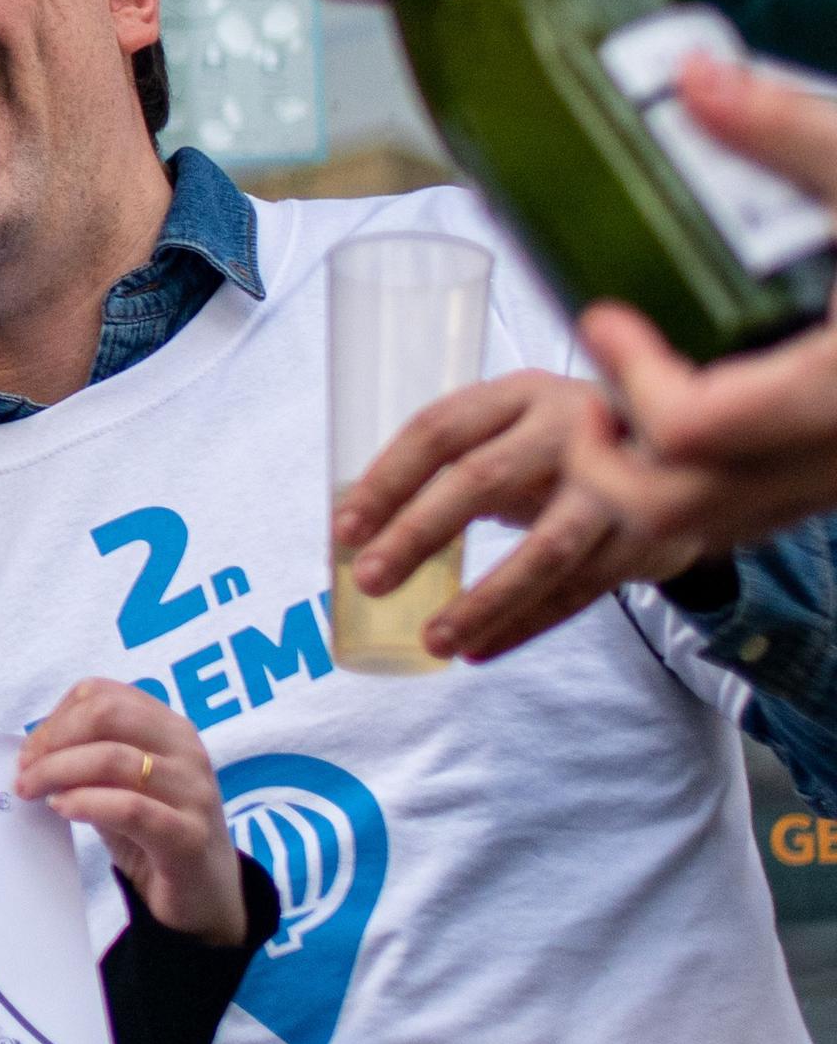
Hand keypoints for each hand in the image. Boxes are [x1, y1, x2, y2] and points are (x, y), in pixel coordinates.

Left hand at [17, 681, 248, 943]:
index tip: (30, 751)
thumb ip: (87, 761)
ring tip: (32, 792)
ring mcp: (193, 792)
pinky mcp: (190, 837)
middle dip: (54, 739)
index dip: (56, 717)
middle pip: (107, 714)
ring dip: (57, 771)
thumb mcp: (118, 786)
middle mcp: (187, 751)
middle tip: (25, 771)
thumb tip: (30, 753)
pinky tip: (62, 808)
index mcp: (169, 728)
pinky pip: (130, 808)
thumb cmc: (153, 832)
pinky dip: (86, 803)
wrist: (205, 894)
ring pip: (112, 758)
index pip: (102, 694)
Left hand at [333, 363, 679, 664]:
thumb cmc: (569, 446)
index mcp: (519, 394)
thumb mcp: (516, 432)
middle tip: (370, 579)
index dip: (387, 479)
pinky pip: (581, 590)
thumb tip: (358, 526)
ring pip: (544, 550)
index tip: (344, 529)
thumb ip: (454, 465)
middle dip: (419, 534)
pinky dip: (527, 623)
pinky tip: (480, 649)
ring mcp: (619, 482)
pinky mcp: (650, 536)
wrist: (699, 452)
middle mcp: (571, 427)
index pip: (438, 430)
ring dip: (483, 601)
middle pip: (483, 479)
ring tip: (433, 641)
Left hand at [570, 58, 836, 561]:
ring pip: (719, 527)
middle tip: (589, 384)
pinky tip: (696, 408)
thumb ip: (791, 133)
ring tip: (623, 401)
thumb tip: (696, 79)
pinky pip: (764, 510)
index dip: (626, 378)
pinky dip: (704, 482)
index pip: (693, 426)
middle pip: (679, 508)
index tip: (603, 315)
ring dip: (646, 480)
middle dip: (606, 456)